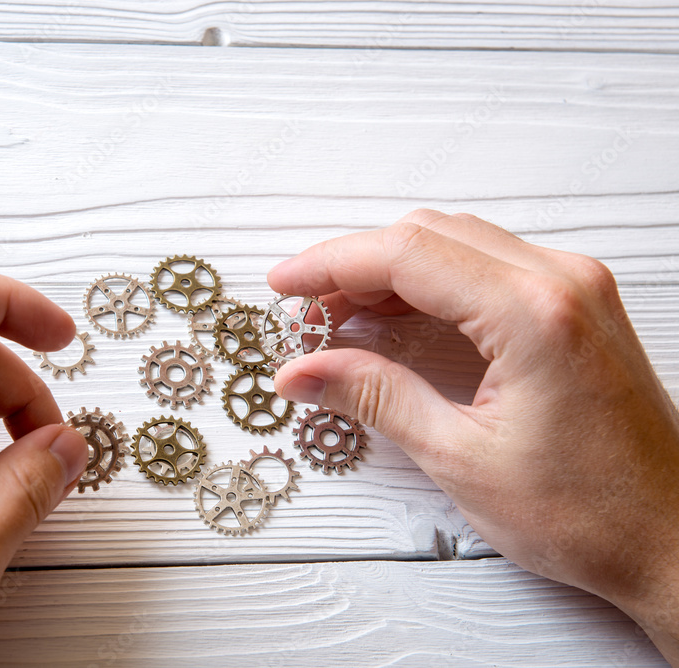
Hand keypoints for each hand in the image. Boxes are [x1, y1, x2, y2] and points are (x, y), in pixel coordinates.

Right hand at [269, 209, 678, 663]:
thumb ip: (375, 397)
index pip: (407, 254)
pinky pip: (487, 267)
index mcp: (535, 314)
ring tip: (338, 318)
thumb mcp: (461, 458)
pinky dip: (431, 284)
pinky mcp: (576, 307)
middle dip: (354, 265)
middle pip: (429, 237)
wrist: (672, 540)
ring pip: (457, 245)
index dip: (331, 264)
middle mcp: (562, 282)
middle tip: (305, 311)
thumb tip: (303, 371)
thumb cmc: (590, 513)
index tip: (284, 284)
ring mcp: (576, 289)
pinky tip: (396, 318)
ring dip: (390, 271)